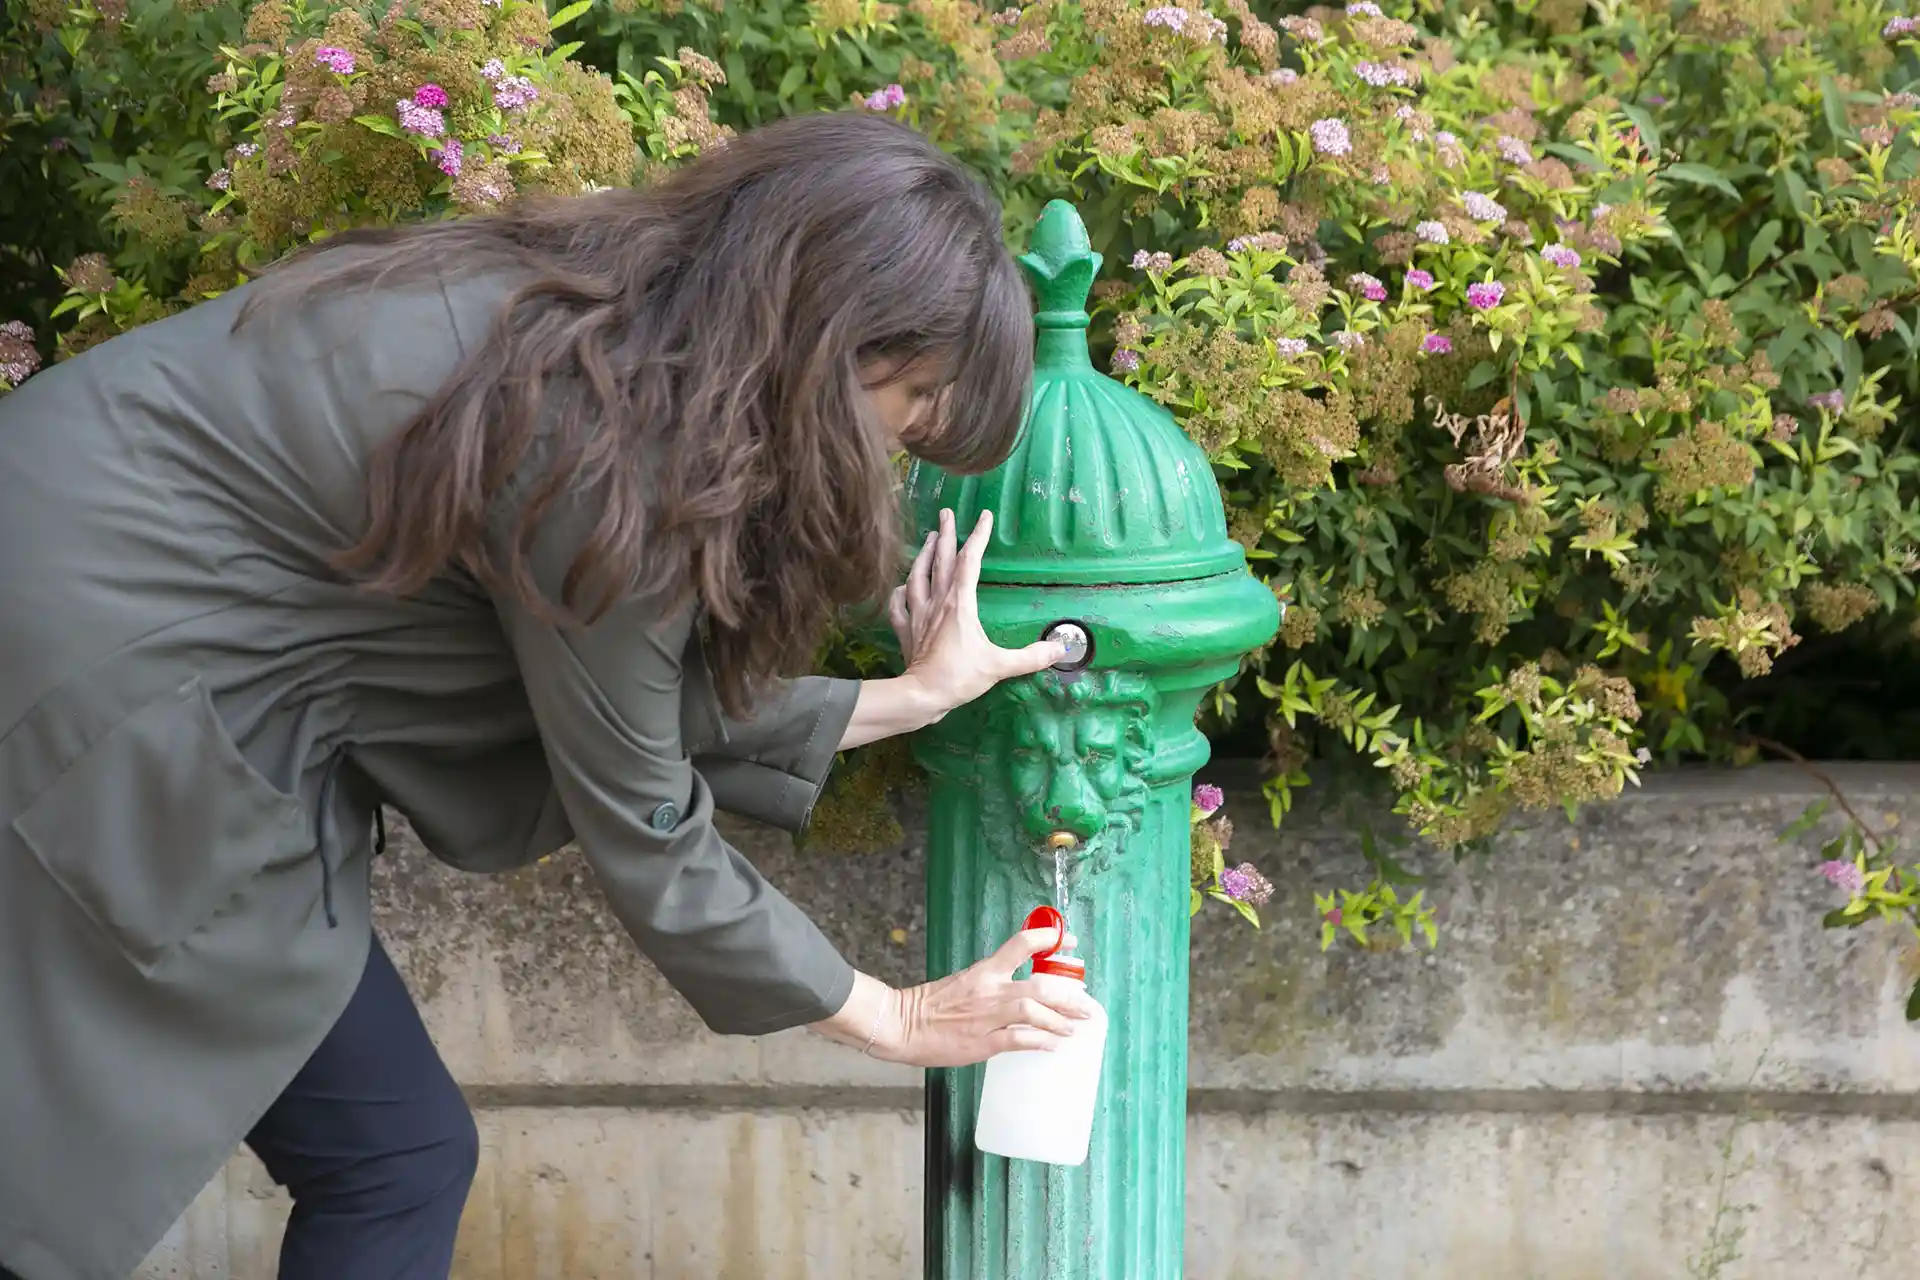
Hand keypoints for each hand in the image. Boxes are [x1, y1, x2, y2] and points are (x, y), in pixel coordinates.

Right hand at [880, 925, 1098, 1067]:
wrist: (902, 1024)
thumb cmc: (930, 1004)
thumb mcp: (964, 981)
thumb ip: (993, 982)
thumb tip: (1021, 989)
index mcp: (985, 970)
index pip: (1023, 944)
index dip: (1050, 939)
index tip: (1069, 942)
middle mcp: (991, 990)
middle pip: (1040, 985)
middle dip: (1069, 996)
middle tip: (1086, 1005)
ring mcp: (987, 1017)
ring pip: (1034, 1012)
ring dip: (1059, 1021)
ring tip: (1073, 1028)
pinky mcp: (982, 1043)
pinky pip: (1019, 1040)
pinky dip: (1040, 1042)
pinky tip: (1052, 1045)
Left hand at [888, 507, 1067, 713]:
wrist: (921, 694)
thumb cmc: (959, 677)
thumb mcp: (1000, 666)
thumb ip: (1031, 656)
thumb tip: (1060, 648)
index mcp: (960, 603)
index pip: (970, 561)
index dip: (979, 536)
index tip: (984, 516)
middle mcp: (937, 602)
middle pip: (941, 560)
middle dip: (946, 533)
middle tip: (946, 512)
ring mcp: (917, 614)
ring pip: (918, 576)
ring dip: (924, 555)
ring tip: (930, 538)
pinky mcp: (906, 630)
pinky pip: (899, 605)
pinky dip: (900, 592)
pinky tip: (902, 587)